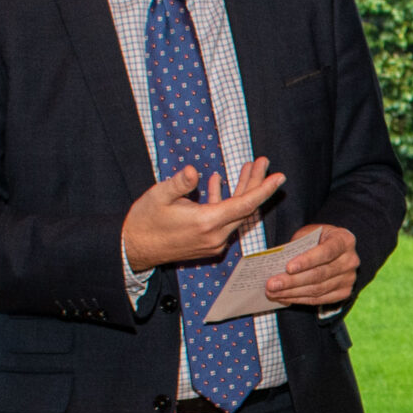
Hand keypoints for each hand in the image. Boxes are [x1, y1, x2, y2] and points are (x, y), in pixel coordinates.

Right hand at [122, 159, 281, 272]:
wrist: (133, 250)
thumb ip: (178, 183)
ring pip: (235, 214)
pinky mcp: (207, 244)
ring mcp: (212, 242)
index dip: (264, 189)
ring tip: (247, 167)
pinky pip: (223, 220)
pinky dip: (224, 202)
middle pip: (244, 208)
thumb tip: (192, 171)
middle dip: (255, 183)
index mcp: (206, 223)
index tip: (279, 176)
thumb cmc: (144, 221)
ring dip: (241, 191)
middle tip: (263, 162)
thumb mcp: (158, 196)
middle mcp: (215, 236)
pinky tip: (218, 182)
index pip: (244, 204)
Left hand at [260, 224, 358, 308]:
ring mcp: (349, 279)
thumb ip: (297, 246)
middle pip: (319, 274)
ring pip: (317, 290)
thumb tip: (277, 264)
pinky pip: (319, 300)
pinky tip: (284, 297)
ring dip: (292, 293)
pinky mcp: (344, 293)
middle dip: (292, 281)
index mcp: (344, 240)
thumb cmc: (317, 240)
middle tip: (272, 284)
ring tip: (273, 292)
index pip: (326, 252)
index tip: (288, 268)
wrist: (334, 250)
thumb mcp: (308, 235)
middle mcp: (350, 260)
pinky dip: (299, 299)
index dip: (307, 261)